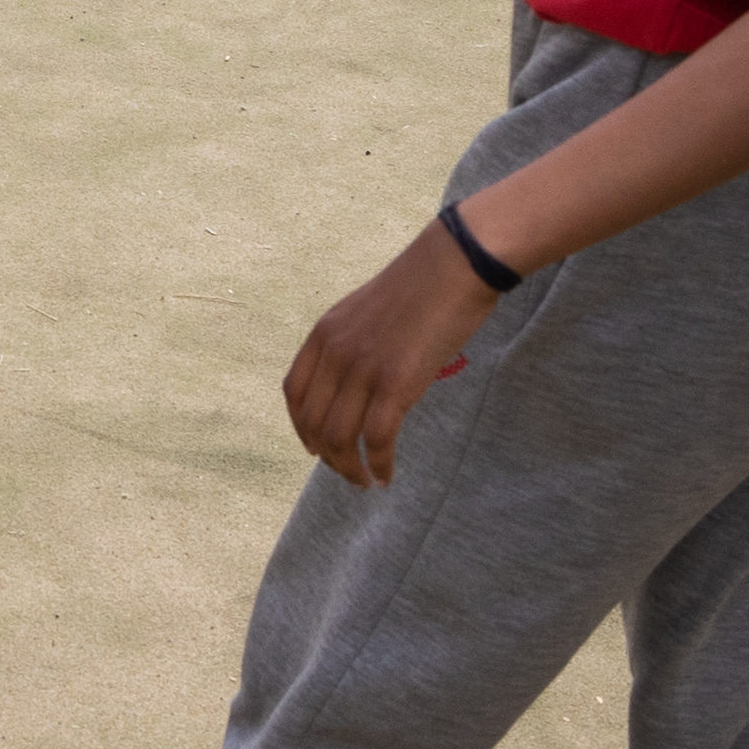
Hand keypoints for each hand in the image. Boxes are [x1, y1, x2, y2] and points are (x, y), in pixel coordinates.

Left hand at [280, 222, 502, 487]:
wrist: (454, 266)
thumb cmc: (423, 286)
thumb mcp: (368, 312)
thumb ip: (354, 344)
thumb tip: (359, 382)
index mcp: (324, 333)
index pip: (294, 392)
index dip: (301, 426)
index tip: (314, 447)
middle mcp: (334, 353)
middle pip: (313, 422)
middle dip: (327, 456)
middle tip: (349, 472)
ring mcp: (362, 369)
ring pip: (339, 438)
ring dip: (349, 469)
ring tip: (366, 481)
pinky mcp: (395, 384)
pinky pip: (376, 439)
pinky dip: (378, 465)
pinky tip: (387, 476)